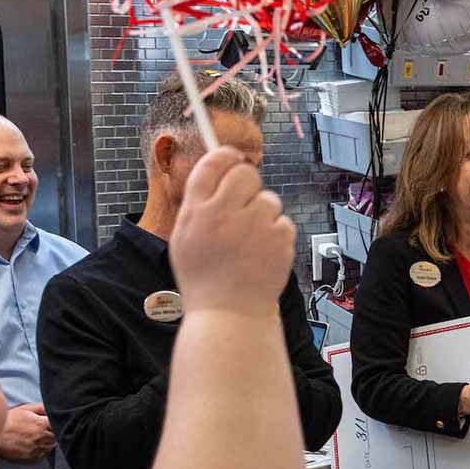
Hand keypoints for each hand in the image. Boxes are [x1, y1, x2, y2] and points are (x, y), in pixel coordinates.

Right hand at [0, 403, 55, 463]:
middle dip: (54, 432)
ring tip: (38, 436)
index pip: (60, 425)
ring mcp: (37, 450)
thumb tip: (56, 410)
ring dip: (49, 441)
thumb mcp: (27, 409)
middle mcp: (41, 438)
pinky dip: (43, 450)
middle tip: (44, 429)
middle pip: (58, 436)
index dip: (57, 423)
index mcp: (42, 424)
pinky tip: (34, 444)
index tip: (51, 423)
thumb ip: (44, 408)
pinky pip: (45, 455)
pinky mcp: (32, 459)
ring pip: (52, 446)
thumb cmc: (11, 420)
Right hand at [168, 147, 294, 316]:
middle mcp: (224, 214)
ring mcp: (254, 226)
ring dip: (264, 213)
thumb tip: (216, 171)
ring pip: (269, 199)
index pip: (211, 165)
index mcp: (196, 212)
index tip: (232, 156)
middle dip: (248, 182)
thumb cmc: (206, 277)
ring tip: (251, 240)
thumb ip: (199, 204)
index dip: (224, 155)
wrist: (229, 313)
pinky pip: (284, 222)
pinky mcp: (279, 239)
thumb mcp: (185, 237)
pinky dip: (277, 234)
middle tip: (246, 200)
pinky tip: (263, 253)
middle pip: (245, 173)